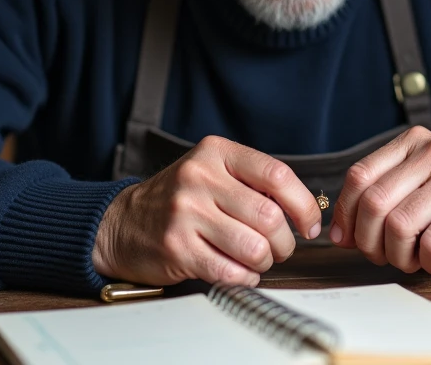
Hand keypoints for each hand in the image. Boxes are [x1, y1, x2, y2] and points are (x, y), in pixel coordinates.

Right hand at [93, 136, 321, 285]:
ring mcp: (185, 214)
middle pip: (269, 216)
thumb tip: (305, 210)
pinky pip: (230, 272)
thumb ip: (253, 182)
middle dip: (284, 242)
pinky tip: (237, 271)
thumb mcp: (213, 171)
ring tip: (256, 259)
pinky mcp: (176, 249)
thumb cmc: (179, 199)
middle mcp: (199, 178)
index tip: (308, 224)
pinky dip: (244, 278)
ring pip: (253, 247)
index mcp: (216, 153)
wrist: (121, 223)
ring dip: (264, 262)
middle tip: (278, 248)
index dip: (303, 204)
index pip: (277, 175)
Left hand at [329, 126, 430, 274]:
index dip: (346, 213)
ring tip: (414, 261)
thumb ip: (378, 204)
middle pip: (375, 202)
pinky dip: (429, 262)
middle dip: (371, 241)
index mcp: (413, 142)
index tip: (349, 239)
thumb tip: (340, 233)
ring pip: (400, 224)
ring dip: (400, 256)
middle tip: (385, 256)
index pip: (359, 176)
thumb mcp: (415, 195)